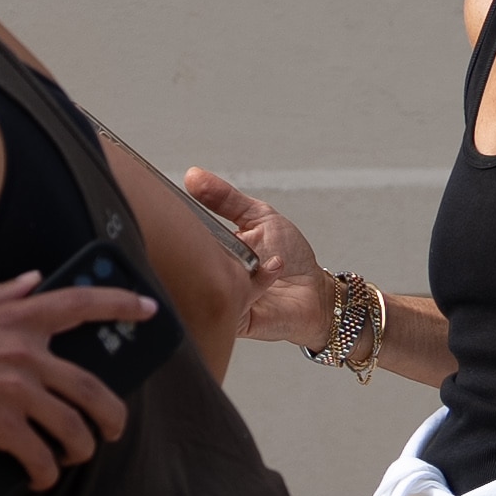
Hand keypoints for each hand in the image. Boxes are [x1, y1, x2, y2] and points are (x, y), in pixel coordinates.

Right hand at [0, 273, 136, 487]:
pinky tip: (42, 478)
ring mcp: (19, 394)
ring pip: (74, 427)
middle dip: (113, 414)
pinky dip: (45, 472)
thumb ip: (3, 292)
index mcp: (19, 319)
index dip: (121, 304)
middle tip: (115, 427)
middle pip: (92, 388)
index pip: (81, 304)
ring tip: (78, 454)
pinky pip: (41, 457)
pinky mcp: (5, 429)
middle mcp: (27, 355)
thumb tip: (33, 279)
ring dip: (82, 447)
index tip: (147, 310)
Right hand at [181, 169, 333, 351]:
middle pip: (188, 264)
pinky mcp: (233, 319)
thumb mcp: (259, 216)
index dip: (180, 226)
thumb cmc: (292, 259)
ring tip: (257, 258)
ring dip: (235, 266)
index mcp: (210, 252)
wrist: (315, 294)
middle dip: (206, 247)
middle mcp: (210, 277)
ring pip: (207, 284)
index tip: (180, 214)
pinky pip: (230, 302)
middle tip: (227, 238)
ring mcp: (220, 299)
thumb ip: (226, 198)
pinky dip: (252, 284)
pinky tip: (272, 270)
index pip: (184, 239)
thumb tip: (194, 176)